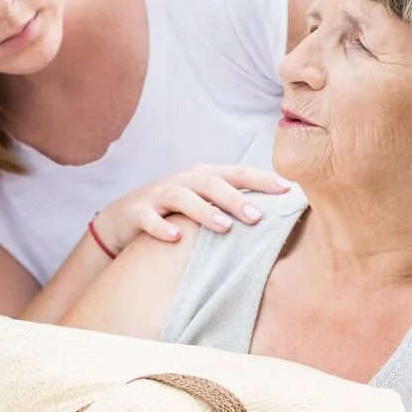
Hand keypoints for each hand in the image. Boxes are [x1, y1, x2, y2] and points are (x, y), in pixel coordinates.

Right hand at [93, 164, 291, 255]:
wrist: (123, 217)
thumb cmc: (175, 213)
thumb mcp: (203, 204)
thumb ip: (232, 206)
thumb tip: (276, 218)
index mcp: (204, 177)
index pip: (238, 174)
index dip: (262, 179)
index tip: (287, 189)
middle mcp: (183, 181)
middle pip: (212, 184)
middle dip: (236, 199)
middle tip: (257, 217)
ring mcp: (159, 195)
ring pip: (182, 198)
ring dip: (204, 211)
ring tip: (224, 227)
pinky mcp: (137, 212)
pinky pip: (149, 219)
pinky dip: (162, 227)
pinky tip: (176, 238)